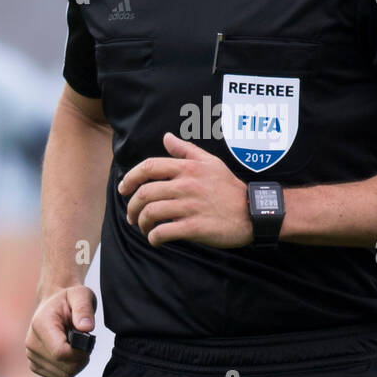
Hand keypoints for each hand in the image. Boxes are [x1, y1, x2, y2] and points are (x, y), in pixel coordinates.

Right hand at [25, 283, 96, 376]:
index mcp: (40, 325)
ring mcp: (31, 355)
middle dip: (81, 359)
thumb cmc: (68, 299)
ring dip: (76, 364)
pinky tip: (70, 353)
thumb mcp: (81, 295)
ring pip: (63, 375)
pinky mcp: (35, 364)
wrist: (54, 303)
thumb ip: (84, 309)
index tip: (88, 343)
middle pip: (64, 367)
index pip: (60, 352)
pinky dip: (69, 369)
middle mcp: (31, 342)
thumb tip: (86, 327)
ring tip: (76, 346)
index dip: (80, 353)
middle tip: (84, 342)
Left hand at [117, 132, 251, 248]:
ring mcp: (190, 206)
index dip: (130, 178)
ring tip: (144, 228)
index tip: (123, 189)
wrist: (253, 212)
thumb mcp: (211, 162)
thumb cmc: (230, 188)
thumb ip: (186, 150)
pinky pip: (164, 232)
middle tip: (131, 216)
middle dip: (132, 206)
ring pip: (151, 213)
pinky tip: (155, 239)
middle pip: (145, 193)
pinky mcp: (195, 227)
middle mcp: (187, 185)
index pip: (149, 167)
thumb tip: (166, 137)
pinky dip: (154, 237)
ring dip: (141, 223)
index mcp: (188, 168)